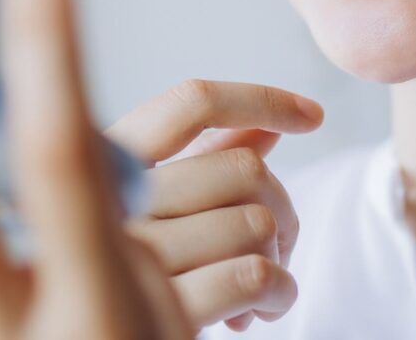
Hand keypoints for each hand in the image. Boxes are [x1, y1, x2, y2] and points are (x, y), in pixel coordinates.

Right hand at [105, 80, 323, 332]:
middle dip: (281, 208)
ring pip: (257, 225)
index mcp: (106, 161)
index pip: (191, 105)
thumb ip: (204, 163)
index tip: (313, 116)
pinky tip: (262, 309)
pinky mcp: (164, 308)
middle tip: (273, 246)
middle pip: (246, 168)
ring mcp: (132, 256)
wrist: (103, 334)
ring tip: (258, 288)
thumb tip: (267, 125)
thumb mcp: (158, 210)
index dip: (260, 99)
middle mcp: (107, 200)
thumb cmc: (144, 272)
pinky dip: (279, 293)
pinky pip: (255, 276)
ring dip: (279, 260)